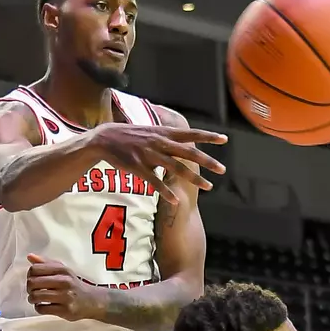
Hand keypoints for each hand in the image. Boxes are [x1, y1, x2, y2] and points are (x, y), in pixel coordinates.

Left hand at [25, 254, 108, 321]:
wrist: (92, 300)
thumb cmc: (74, 285)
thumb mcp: (62, 270)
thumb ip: (46, 263)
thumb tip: (30, 256)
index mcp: (62, 270)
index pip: (35, 269)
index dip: (29, 275)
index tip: (33, 279)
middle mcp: (64, 282)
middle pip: (33, 282)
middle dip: (29, 288)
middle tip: (32, 290)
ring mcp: (65, 297)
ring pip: (36, 296)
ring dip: (32, 298)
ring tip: (36, 299)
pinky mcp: (65, 310)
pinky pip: (42, 309)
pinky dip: (38, 308)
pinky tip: (43, 306)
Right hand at [93, 122, 226, 205]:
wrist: (105, 139)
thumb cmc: (130, 135)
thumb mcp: (151, 130)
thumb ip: (168, 137)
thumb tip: (184, 140)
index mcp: (164, 133)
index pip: (190, 134)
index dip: (208, 136)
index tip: (224, 139)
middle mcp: (159, 142)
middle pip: (188, 153)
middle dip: (207, 161)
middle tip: (222, 170)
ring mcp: (149, 155)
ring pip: (175, 168)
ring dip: (193, 178)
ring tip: (208, 187)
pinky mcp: (138, 167)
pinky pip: (154, 181)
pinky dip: (165, 191)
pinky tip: (175, 200)